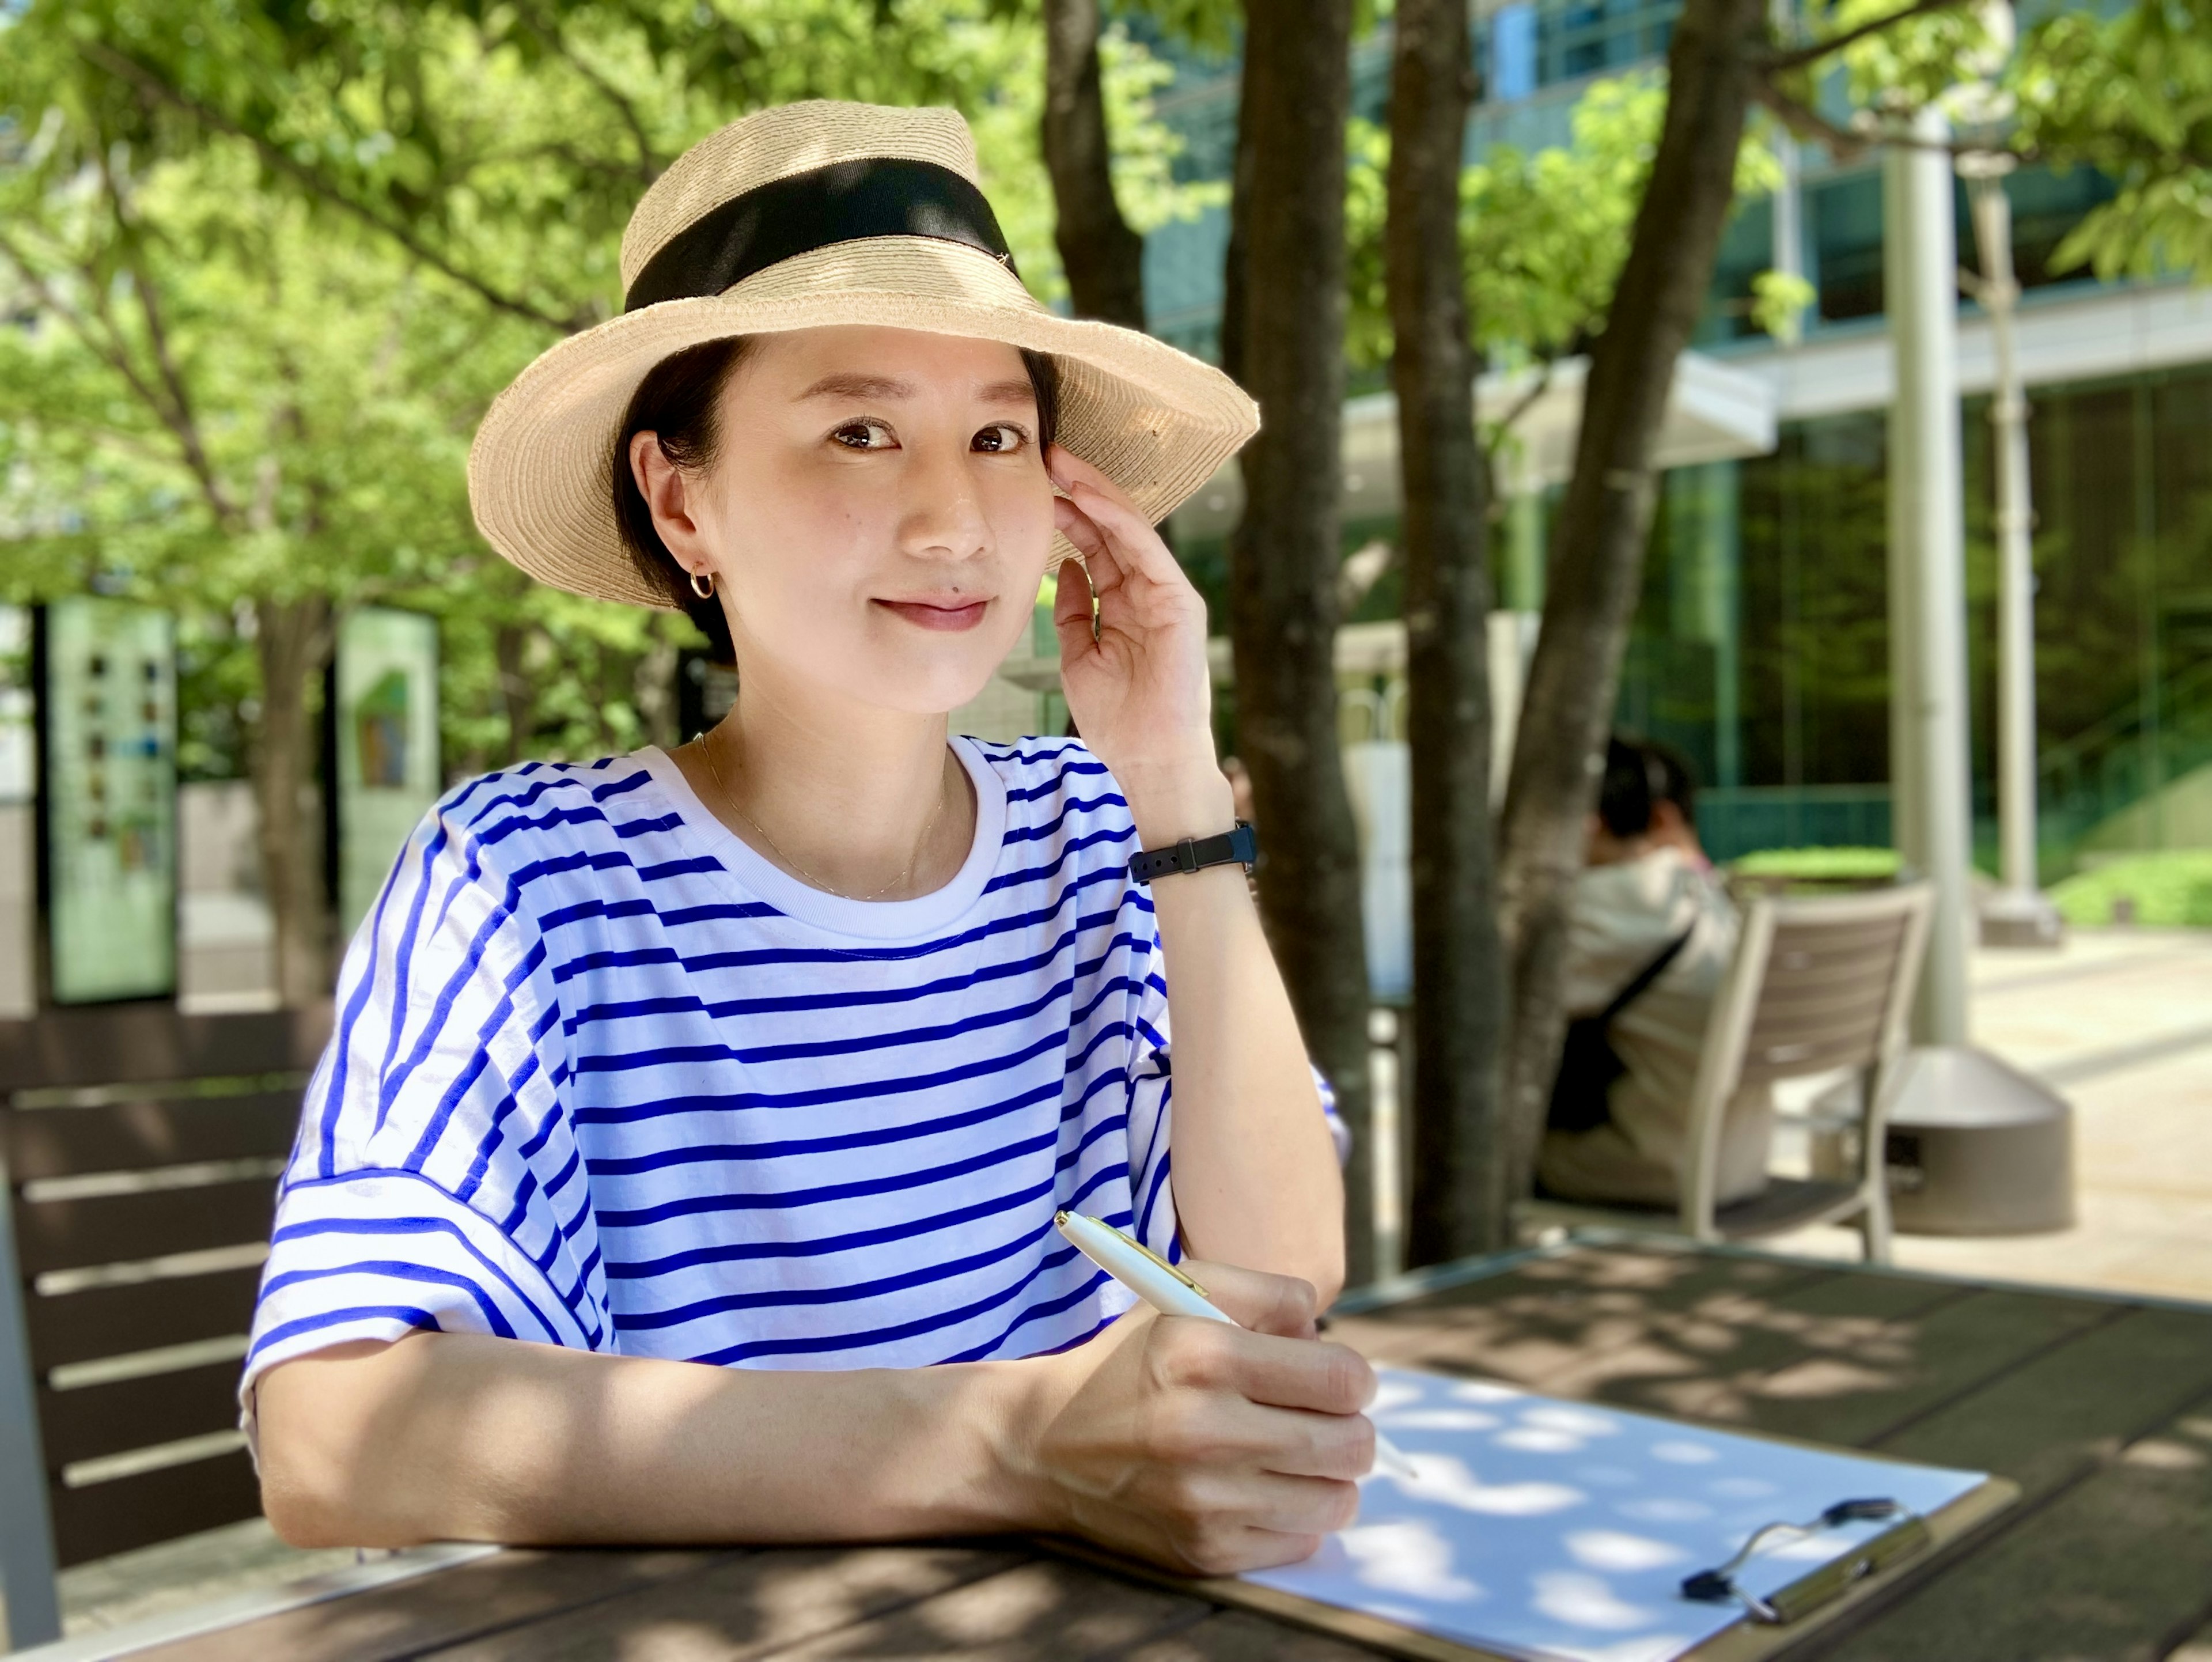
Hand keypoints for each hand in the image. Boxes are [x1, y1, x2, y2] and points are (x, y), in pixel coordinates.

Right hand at [1009, 1260, 1377, 1574]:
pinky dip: (1293, 1514)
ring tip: (1290, 1453)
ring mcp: (1203, 1501)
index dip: (1351, 1377)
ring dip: (1327, 1475)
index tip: (1330, 1379)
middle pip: (1351, 1444)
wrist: (1049, 1445)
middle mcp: (1201, 1430)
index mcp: (1200, 1354)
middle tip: (1319, 1418)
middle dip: (1349, 1427)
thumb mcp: (1187, 1292)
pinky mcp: (1205, 1552)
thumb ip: (1272, 1297)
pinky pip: (1301, 1540)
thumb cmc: (1134, 1359)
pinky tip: (1255, 1487)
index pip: (1342, 1379)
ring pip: (1338, 1500)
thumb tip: (1330, 1342)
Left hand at [1047, 446, 1231, 841]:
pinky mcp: (1180, 602)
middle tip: (1046, 452)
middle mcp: (1148, 590)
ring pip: (1130, 528)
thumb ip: (1072, 613)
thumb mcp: (1079, 656)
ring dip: (1095, 492)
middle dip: (1080, 488)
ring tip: (1062, 461)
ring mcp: (1166, 593)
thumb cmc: (1117, 717)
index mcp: (1124, 602)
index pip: (1097, 543)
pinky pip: (1146, 550)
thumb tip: (1062, 569)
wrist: (1149, 759)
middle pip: (1112, 526)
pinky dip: (1117, 521)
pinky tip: (1088, 498)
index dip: (1068, 511)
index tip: (1036, 484)